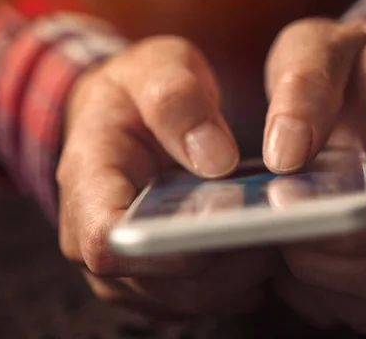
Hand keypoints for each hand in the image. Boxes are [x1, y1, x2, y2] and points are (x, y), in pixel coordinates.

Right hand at [57, 36, 279, 318]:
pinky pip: (214, 296)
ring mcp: (134, 267)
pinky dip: (246, 274)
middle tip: (274, 216)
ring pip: (198, 296)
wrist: (128, 118)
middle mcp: (103, 239)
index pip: (108, 240)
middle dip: (227, 255)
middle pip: (167, 281)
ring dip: (244, 267)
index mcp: (89, 185)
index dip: (168, 243)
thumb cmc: (137, 92)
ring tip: (276, 223)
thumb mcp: (155, 68)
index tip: (228, 213)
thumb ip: (178, 102)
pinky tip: (266, 237)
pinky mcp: (166, 281)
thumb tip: (216, 159)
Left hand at [262, 19, 365, 335]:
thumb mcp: (325, 45)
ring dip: (316, 283)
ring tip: (280, 234)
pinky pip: (354, 313)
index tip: (287, 200)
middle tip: (274, 221)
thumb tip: (285, 155)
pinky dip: (313, 294)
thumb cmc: (353, 73)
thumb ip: (307, 82)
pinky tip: (291, 252)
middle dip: (324, 262)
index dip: (357, 222)